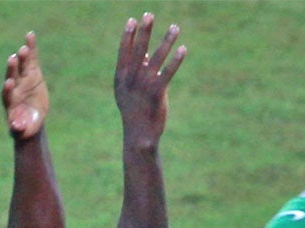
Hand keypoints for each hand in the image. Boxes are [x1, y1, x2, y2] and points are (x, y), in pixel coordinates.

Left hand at [2, 32, 49, 139]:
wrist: (30, 117)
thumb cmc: (25, 126)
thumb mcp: (23, 130)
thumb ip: (18, 129)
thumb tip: (15, 128)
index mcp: (10, 101)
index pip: (7, 93)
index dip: (8, 89)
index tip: (9, 83)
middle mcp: (14, 87)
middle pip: (12, 76)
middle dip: (12, 69)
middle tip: (12, 59)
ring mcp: (22, 78)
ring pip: (20, 65)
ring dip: (21, 57)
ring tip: (23, 49)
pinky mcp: (31, 71)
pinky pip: (31, 58)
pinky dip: (31, 47)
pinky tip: (30, 35)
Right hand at [114, 13, 186, 145]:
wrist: (139, 136)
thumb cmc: (135, 113)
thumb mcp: (128, 92)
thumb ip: (136, 72)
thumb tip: (145, 54)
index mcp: (121, 78)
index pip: (124, 52)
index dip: (128, 35)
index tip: (133, 20)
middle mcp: (131, 79)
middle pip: (138, 50)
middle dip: (145, 31)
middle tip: (149, 14)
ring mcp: (144, 86)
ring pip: (157, 58)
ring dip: (166, 41)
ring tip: (175, 28)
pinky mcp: (157, 93)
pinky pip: (168, 72)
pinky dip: (176, 60)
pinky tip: (183, 49)